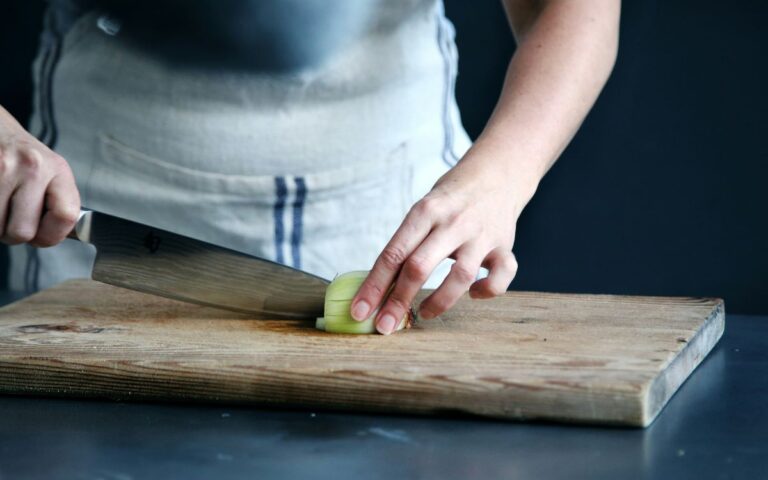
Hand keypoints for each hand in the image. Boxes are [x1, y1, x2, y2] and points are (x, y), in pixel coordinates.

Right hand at [0, 107, 79, 246]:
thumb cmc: (23, 157)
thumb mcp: (50, 172)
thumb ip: (58, 204)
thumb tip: (52, 237)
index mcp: (57, 169)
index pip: (66, 216)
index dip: (51, 236)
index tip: (42, 236)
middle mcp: (32, 166)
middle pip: (22, 231)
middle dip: (14, 234)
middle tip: (11, 219)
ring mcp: (3, 168)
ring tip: (0, 208)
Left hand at [351, 148, 534, 333]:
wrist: (497, 172)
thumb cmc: (450, 198)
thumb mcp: (424, 209)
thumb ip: (407, 243)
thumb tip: (378, 288)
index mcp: (425, 211)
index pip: (392, 253)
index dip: (374, 286)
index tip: (359, 311)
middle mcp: (452, 222)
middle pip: (419, 266)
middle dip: (398, 301)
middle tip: (384, 326)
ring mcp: (481, 235)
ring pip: (459, 276)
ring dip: (439, 301)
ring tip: (424, 313)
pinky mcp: (504, 245)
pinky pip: (502, 275)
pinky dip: (488, 290)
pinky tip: (474, 293)